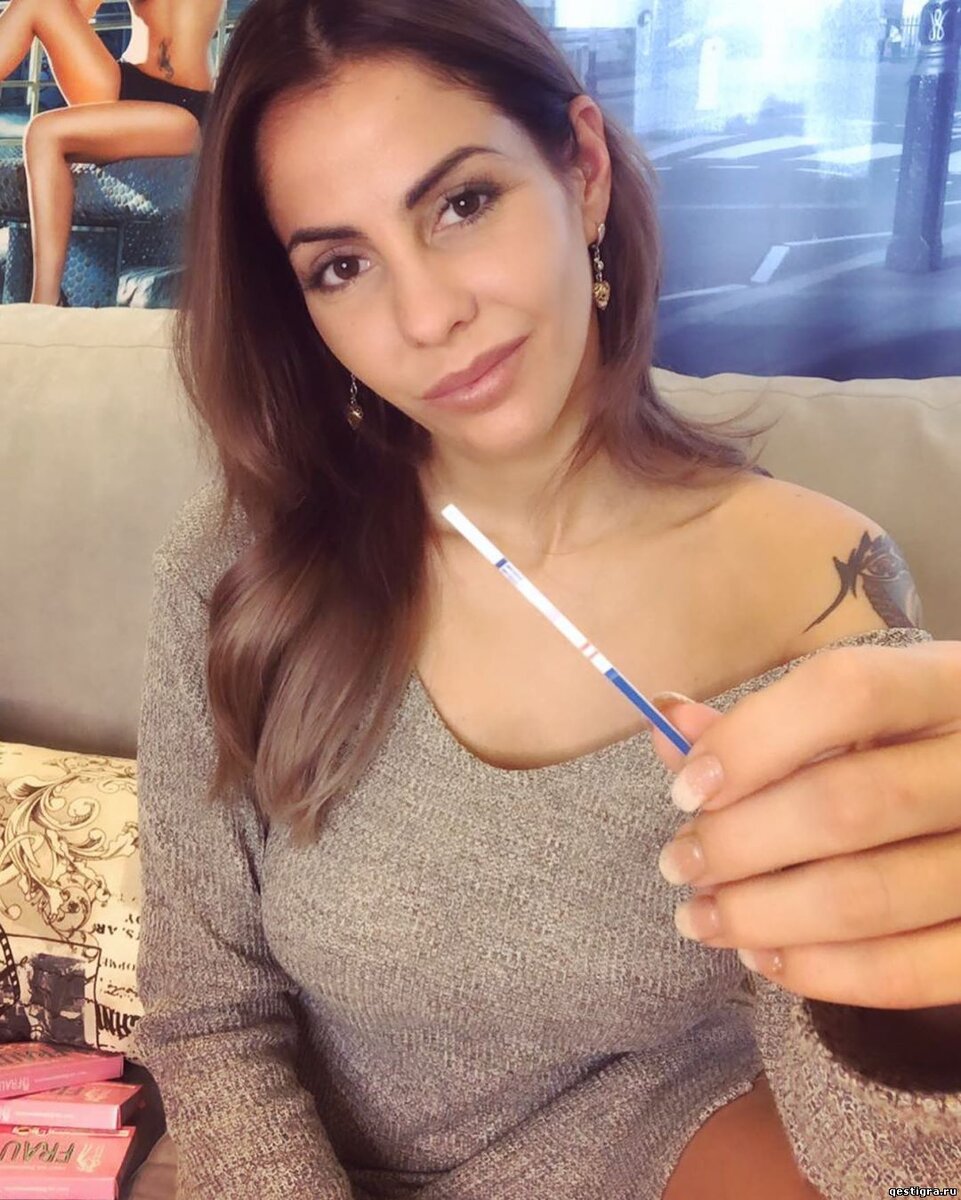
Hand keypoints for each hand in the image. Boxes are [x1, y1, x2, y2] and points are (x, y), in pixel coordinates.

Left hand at [648, 639, 960, 1011]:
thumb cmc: (919, 752)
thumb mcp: (866, 717)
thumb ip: (769, 722)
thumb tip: (669, 726)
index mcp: (949, 686)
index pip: (845, 693)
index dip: (750, 741)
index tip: (686, 789)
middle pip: (846, 804)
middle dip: (738, 843)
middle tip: (678, 863)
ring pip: (867, 896)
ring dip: (761, 914)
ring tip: (702, 917)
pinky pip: (909, 973)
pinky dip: (821, 971)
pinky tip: (764, 956)